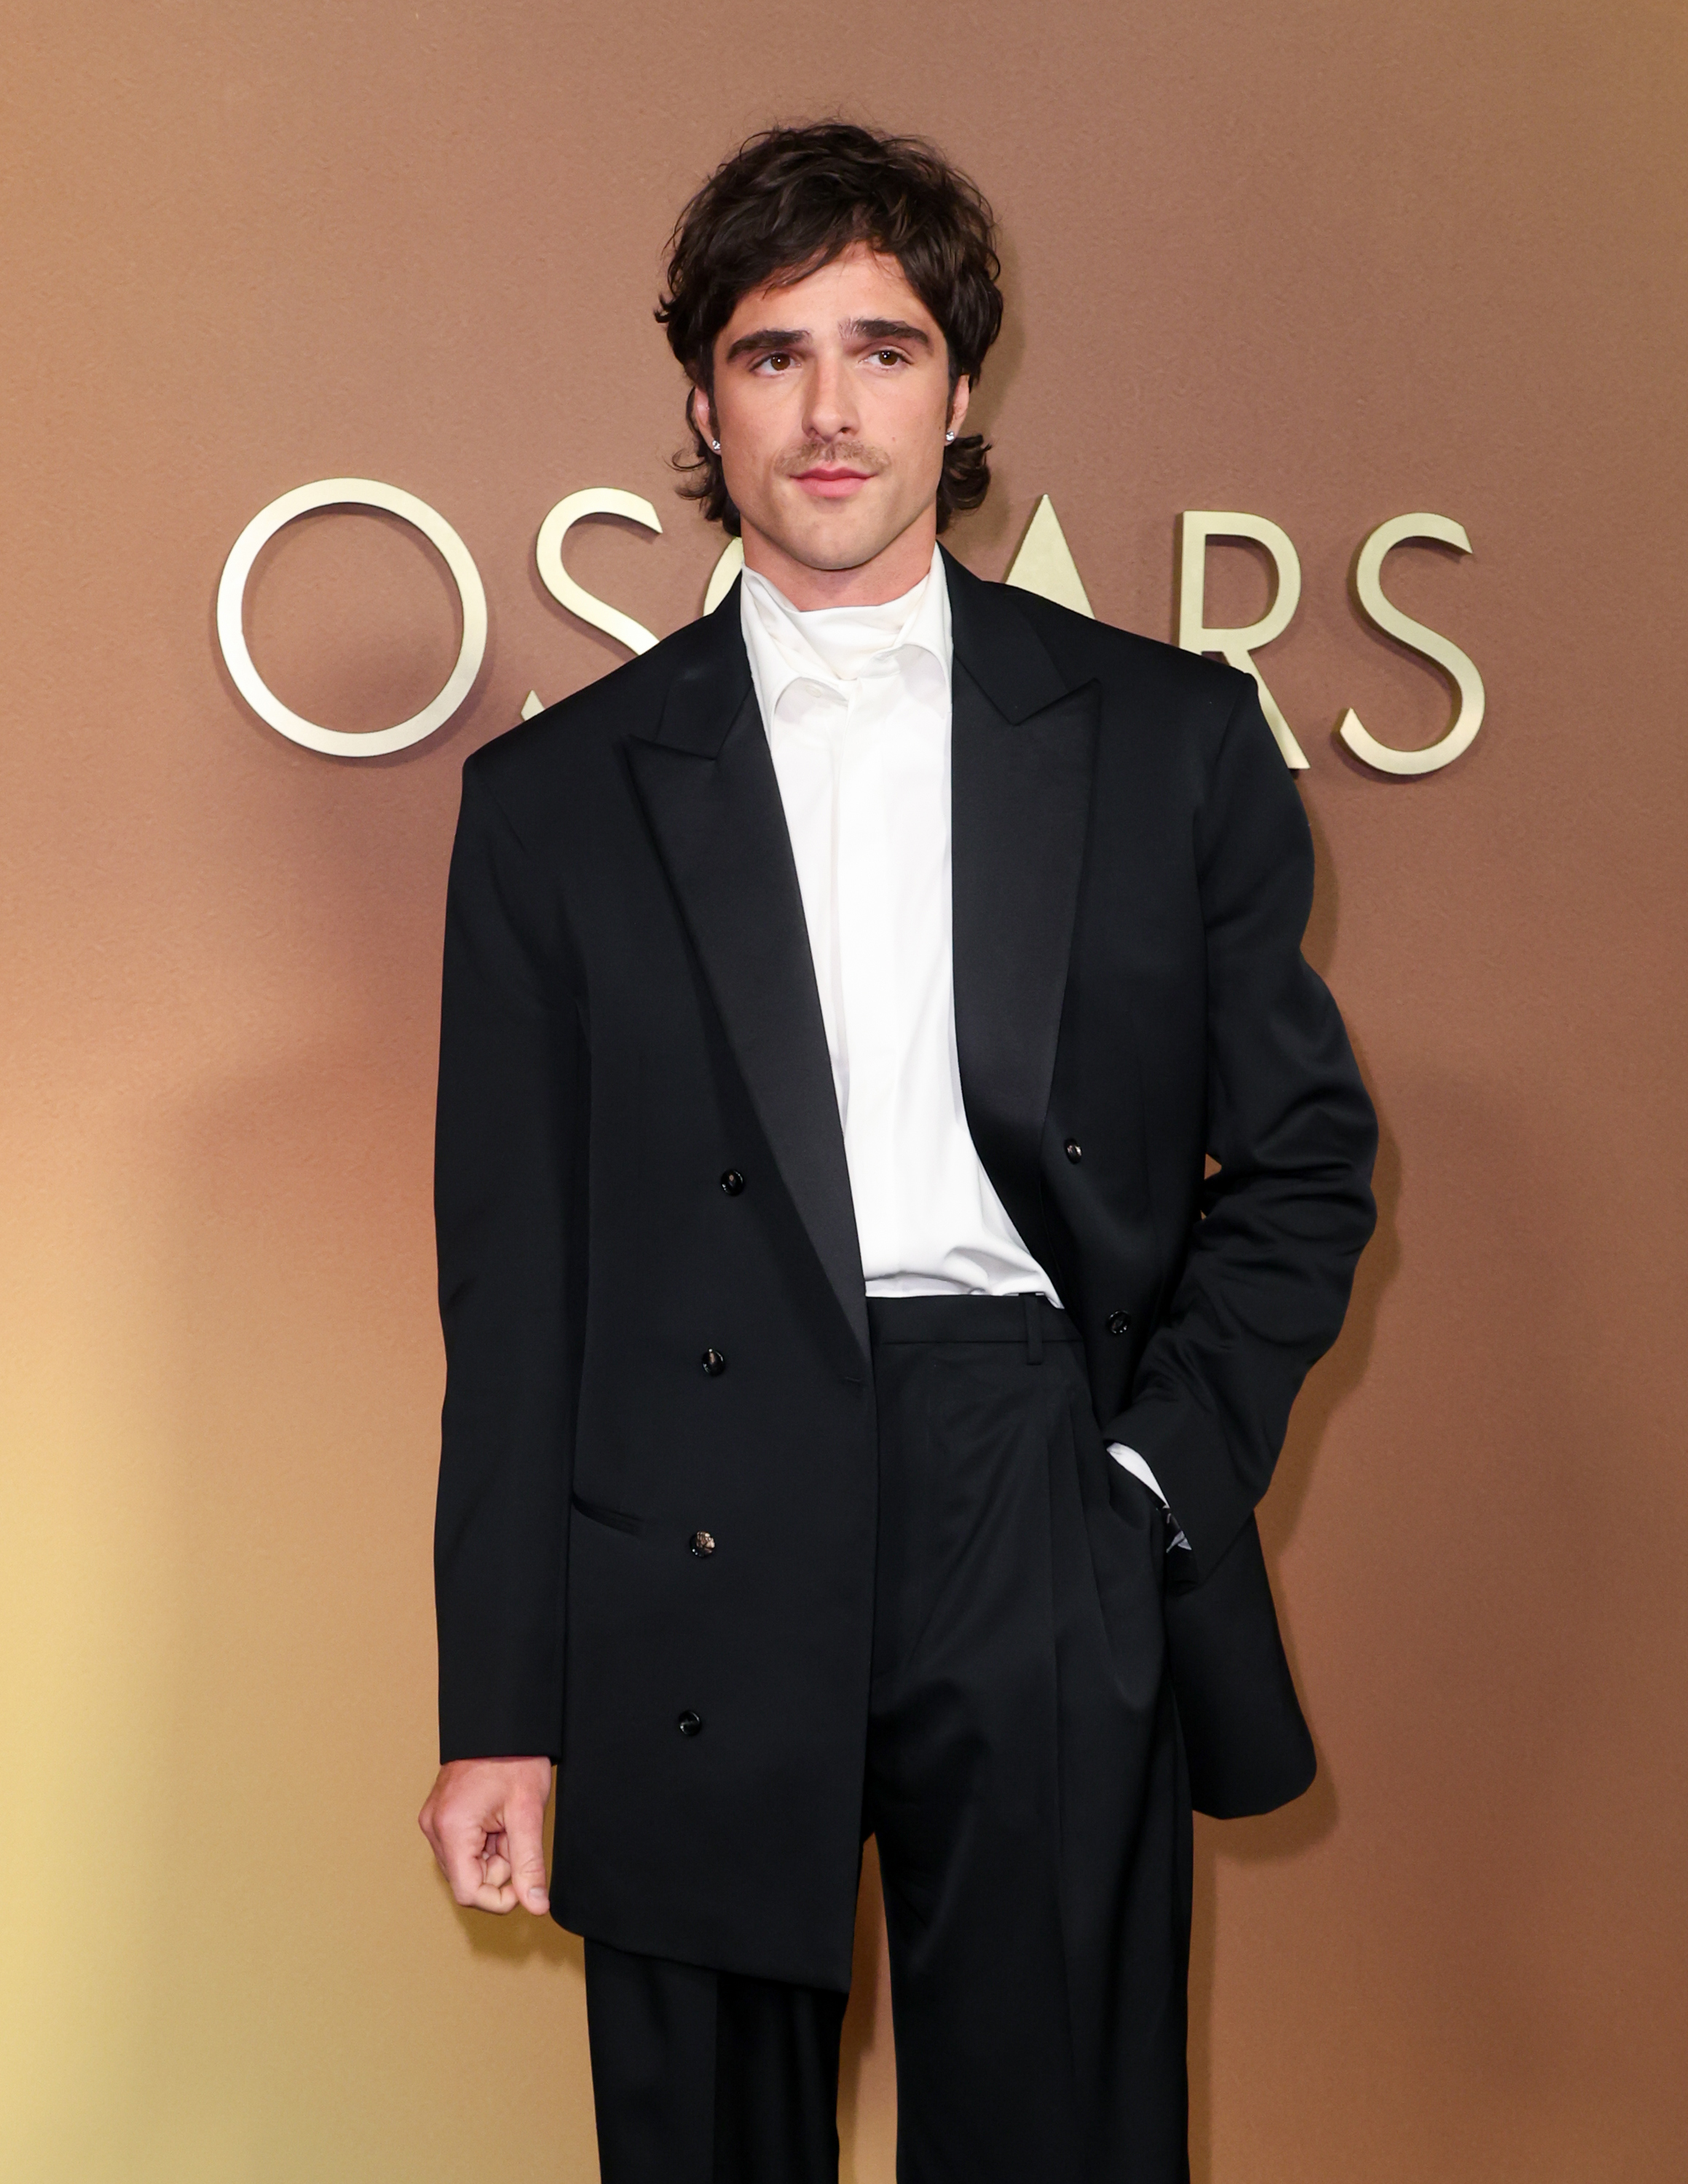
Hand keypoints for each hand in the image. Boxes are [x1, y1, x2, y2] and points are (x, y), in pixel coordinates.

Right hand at [418, 1756, 554, 1914]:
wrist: (501, 1724)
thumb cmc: (514, 1760)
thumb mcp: (527, 1813)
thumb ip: (529, 1864)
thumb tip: (536, 1905)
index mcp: (451, 1828)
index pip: (468, 1893)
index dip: (500, 1898)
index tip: (523, 1882)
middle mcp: (434, 1828)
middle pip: (468, 1880)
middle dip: (499, 1870)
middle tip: (518, 1836)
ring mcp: (435, 1822)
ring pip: (466, 1866)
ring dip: (493, 1856)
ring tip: (507, 1823)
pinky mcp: (441, 1817)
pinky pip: (463, 1848)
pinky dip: (485, 1844)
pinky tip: (497, 1820)